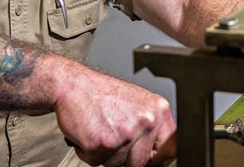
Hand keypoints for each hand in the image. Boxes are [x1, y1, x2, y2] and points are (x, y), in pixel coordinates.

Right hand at [53, 67, 175, 165]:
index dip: (156, 157)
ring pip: (117, 164)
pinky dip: (88, 152)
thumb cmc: (101, 94)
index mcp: (158, 110)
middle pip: (141, 162)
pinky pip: (96, 162)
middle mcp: (145, 120)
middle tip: (112, 134)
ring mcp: (125, 132)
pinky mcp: (103, 142)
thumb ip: (150, 128)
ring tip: (100, 129)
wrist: (73, 84)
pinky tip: (89, 131)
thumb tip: (157, 155)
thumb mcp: (137, 104)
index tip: (147, 157)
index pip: (170, 149)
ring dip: (105, 154)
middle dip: (124, 156)